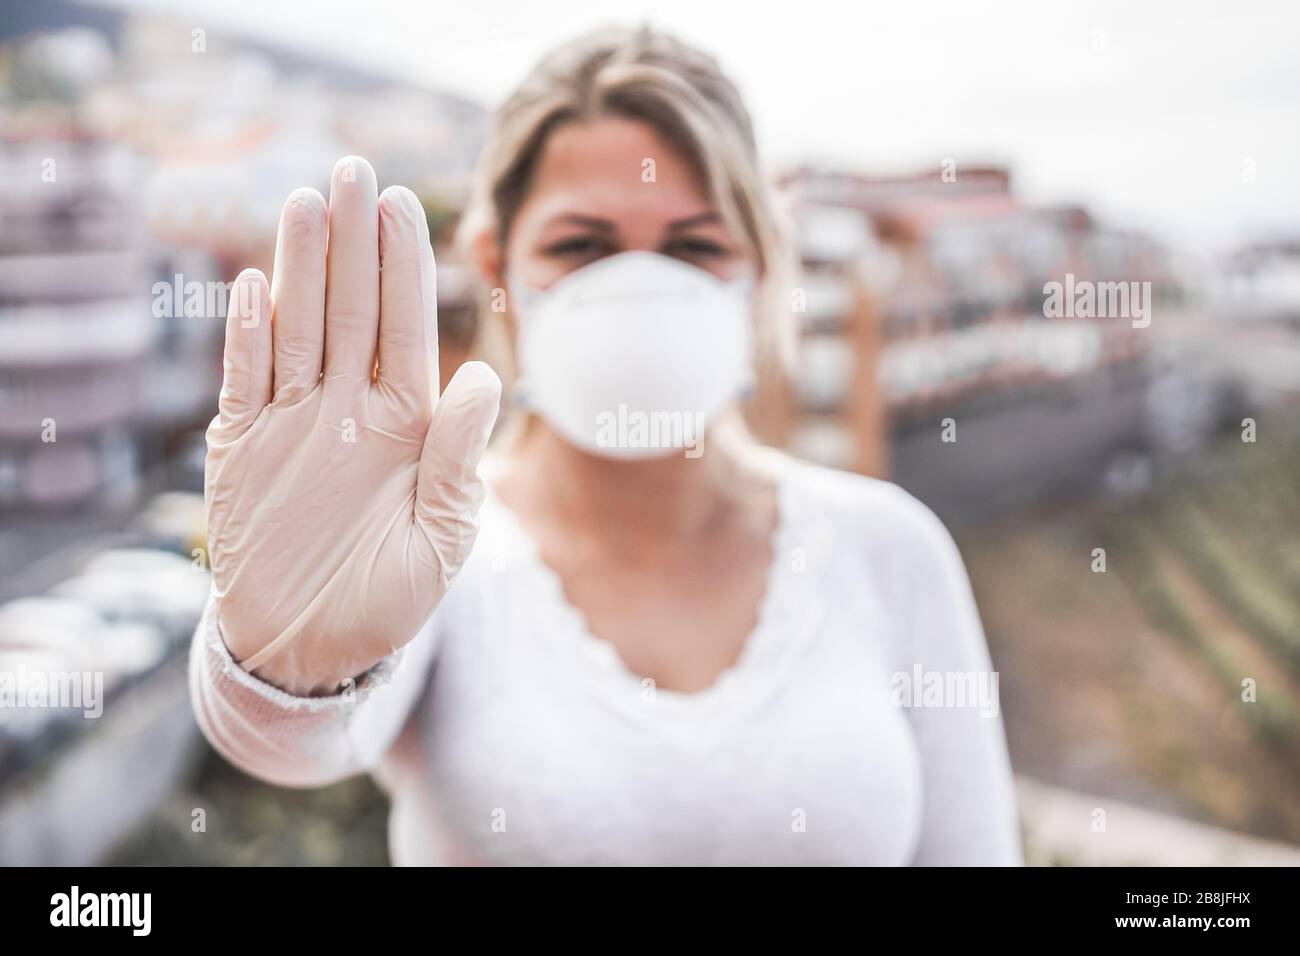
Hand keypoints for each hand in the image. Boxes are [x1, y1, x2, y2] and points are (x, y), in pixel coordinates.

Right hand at [204, 156, 500, 695]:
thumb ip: (459, 460)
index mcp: (406, 426)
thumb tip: (483, 376)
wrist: (310, 654)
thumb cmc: (387, 603)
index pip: (407, 329)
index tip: (406, 206)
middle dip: (355, 244)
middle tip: (356, 172)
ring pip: (297, 329)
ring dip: (299, 268)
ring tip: (306, 202)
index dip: (404, 268)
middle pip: (351, 310)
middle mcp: (349, 411)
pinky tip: (252, 284)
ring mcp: (293, 426)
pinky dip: (244, 337)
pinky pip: (242, 383)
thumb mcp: (442, 540)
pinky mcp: (240, 451)